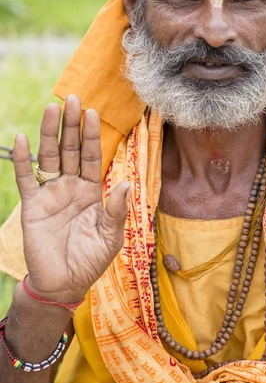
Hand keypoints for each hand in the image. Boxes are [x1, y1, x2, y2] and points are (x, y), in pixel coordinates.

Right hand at [12, 95, 128, 303]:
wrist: (64, 284)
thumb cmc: (91, 259)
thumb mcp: (111, 235)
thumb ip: (117, 210)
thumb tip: (126, 184)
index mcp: (91, 190)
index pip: (91, 156)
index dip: (92, 135)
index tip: (93, 112)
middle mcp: (71, 186)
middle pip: (70, 149)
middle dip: (72, 125)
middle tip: (73, 99)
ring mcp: (50, 193)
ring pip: (49, 156)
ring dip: (50, 133)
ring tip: (52, 109)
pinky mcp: (32, 205)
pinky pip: (26, 178)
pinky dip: (23, 159)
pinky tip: (22, 139)